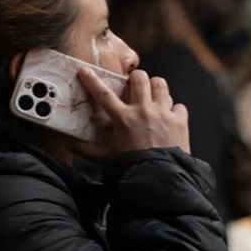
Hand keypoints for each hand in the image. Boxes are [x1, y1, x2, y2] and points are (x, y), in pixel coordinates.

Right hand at [75, 68, 190, 159]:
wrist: (159, 179)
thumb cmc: (132, 168)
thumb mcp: (107, 157)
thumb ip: (88, 150)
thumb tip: (70, 146)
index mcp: (124, 119)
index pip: (103, 95)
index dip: (92, 81)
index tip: (84, 70)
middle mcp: (143, 111)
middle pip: (139, 78)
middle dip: (136, 78)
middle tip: (134, 86)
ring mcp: (163, 113)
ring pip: (160, 84)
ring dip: (156, 88)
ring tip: (153, 96)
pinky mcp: (180, 120)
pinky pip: (178, 106)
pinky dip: (174, 110)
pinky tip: (170, 118)